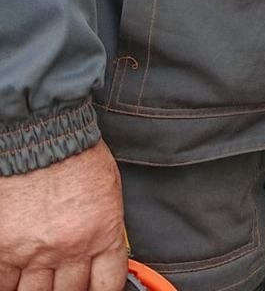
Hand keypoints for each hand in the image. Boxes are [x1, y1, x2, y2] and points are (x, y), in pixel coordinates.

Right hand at [0, 141, 127, 290]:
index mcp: (102, 233)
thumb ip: (104, 229)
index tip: (93, 290)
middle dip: (68, 290)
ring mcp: (35, 252)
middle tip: (64, 283)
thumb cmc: (78, 156)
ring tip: (40, 281)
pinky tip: (16, 278)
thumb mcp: (107, 193)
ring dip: (39, 290)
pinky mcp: (5, 248)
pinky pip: (5, 284)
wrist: (43, 135)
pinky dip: (10, 285)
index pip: (106, 284)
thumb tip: (100, 256)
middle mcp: (70, 248)